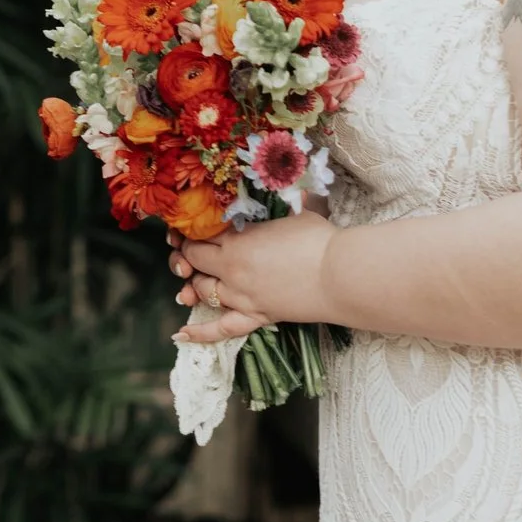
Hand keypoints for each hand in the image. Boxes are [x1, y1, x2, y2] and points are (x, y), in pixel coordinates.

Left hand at [168, 211, 336, 343]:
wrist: (340, 275)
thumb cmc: (320, 239)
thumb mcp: (295, 212)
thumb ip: (280, 202)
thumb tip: (285, 186)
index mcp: (237, 240)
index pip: (199, 232)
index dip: (192, 228)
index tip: (193, 224)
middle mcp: (231, 268)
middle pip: (194, 259)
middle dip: (187, 252)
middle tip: (190, 247)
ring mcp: (241, 296)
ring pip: (202, 290)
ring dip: (193, 282)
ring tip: (194, 276)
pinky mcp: (255, 316)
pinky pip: (221, 329)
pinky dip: (199, 333)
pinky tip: (180, 334)